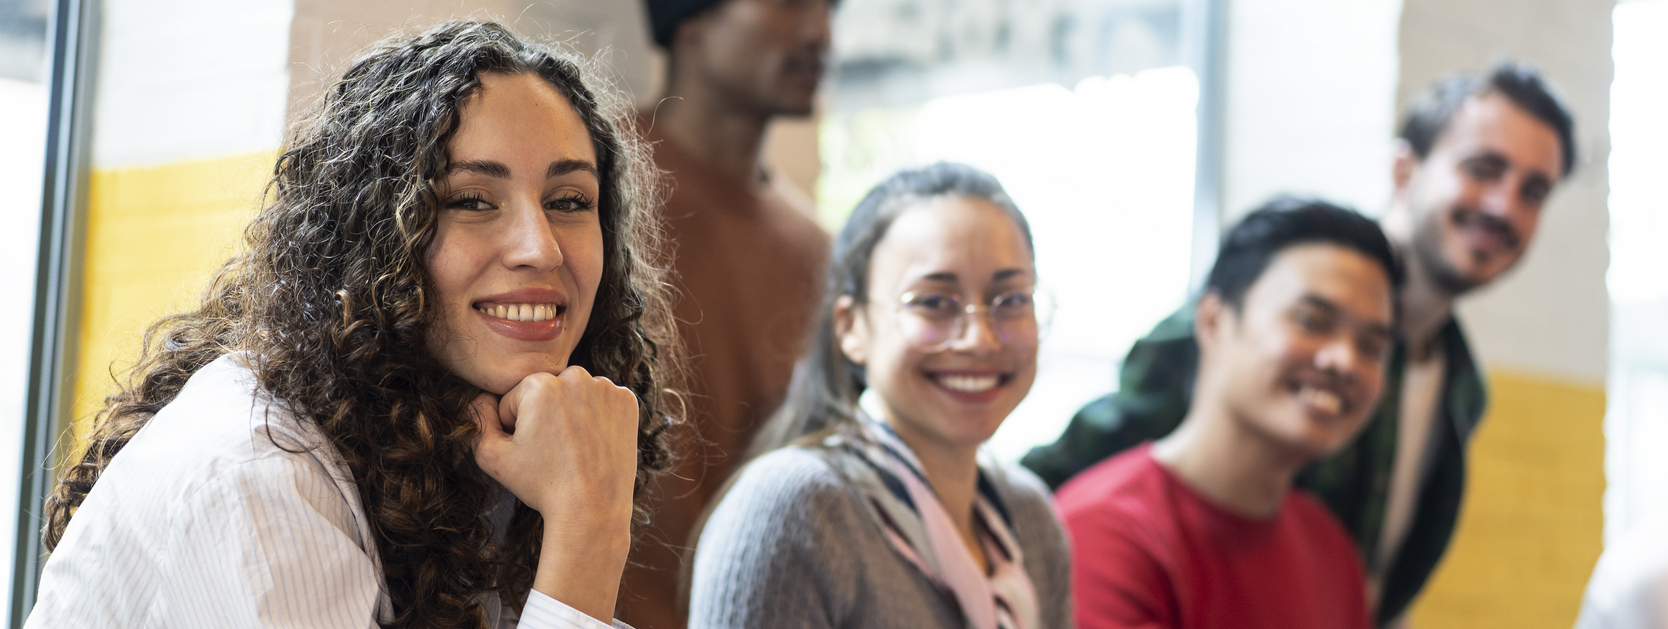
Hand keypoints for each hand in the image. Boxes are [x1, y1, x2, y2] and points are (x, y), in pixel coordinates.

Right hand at [471, 366, 637, 621]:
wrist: (592, 509)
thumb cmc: (541, 485)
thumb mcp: (492, 457)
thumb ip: (477, 421)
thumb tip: (480, 398)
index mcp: (539, 384)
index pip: (516, 398)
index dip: (517, 427)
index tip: (532, 450)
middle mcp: (576, 376)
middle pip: (547, 393)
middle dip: (545, 416)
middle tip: (554, 452)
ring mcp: (607, 387)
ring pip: (576, 396)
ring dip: (572, 415)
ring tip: (575, 449)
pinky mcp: (628, 401)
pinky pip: (602, 403)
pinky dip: (598, 419)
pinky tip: (594, 444)